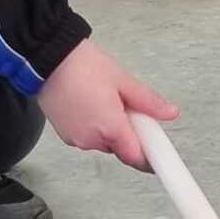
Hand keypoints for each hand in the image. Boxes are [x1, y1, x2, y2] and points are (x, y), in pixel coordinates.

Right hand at [38, 39, 178, 170]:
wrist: (49, 61)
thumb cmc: (83, 67)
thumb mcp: (123, 80)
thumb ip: (148, 101)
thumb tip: (170, 113)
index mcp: (110, 128)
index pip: (136, 157)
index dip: (150, 157)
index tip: (159, 153)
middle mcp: (91, 139)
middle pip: (120, 147)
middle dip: (129, 132)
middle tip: (129, 106)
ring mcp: (76, 139)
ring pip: (104, 141)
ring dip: (111, 128)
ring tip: (106, 99)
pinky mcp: (65, 135)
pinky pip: (88, 136)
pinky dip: (95, 125)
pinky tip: (93, 103)